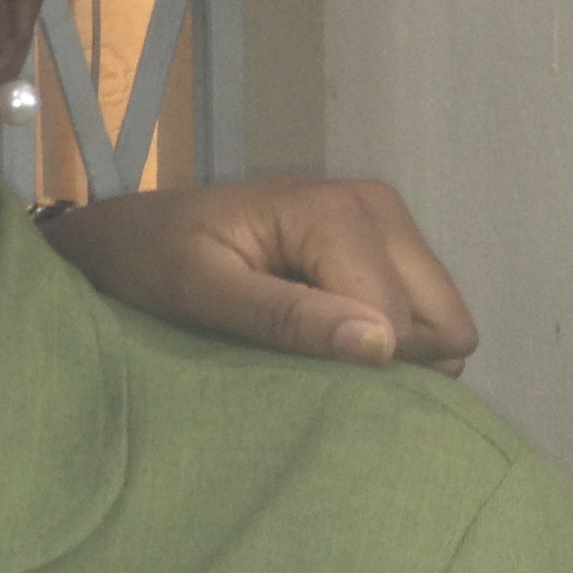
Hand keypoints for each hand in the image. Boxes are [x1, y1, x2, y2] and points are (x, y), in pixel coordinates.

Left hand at [37, 179, 477, 374]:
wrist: (129, 232)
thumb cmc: (150, 260)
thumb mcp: (200, 293)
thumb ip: (286, 318)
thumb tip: (381, 345)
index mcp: (337, 211)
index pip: (399, 325)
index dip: (355, 366)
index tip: (289, 365)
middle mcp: (378, 206)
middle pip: (443, 325)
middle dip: (388, 360)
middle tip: (308, 359)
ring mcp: (387, 222)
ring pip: (441, 326)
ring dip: (386, 352)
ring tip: (310, 342)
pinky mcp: (384, 243)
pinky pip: (421, 317)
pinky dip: (383, 339)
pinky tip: (325, 331)